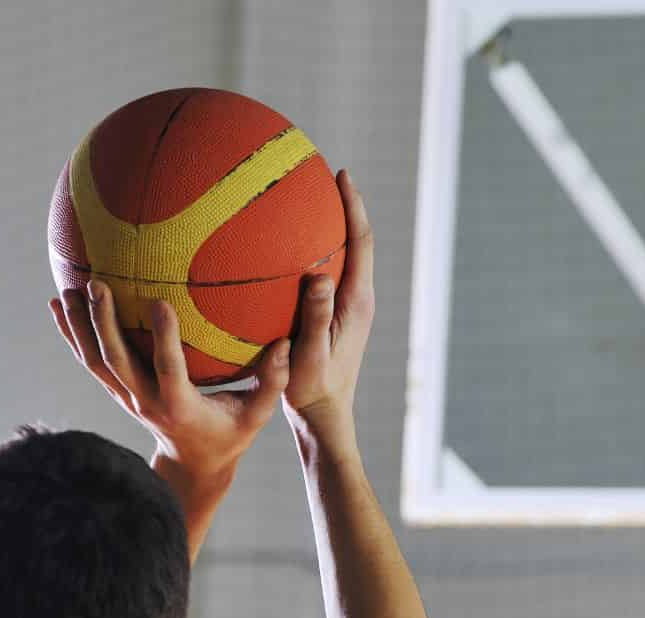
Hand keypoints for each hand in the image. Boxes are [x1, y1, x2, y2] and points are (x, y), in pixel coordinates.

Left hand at [51, 279, 288, 486]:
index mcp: (181, 407)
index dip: (163, 338)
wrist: (192, 465)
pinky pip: (90, 362)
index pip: (169, 370)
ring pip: (96, 362)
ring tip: (70, 288)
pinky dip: (72, 334)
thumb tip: (285, 345)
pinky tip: (58, 303)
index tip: (160, 301)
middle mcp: (146, 402)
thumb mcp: (256, 416)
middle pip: (118, 362)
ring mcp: (127, 398)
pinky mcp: (117, 392)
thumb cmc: (230, 435)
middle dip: (104, 324)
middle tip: (97, 285)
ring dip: (80, 326)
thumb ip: (271, 383)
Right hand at [284, 169, 374, 448]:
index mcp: (358, 301)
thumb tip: (320, 276)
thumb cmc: (314, 389)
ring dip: (330, 228)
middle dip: (343, 206)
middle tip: (323, 175)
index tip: (342, 174)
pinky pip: (327, 274)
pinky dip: (312, 254)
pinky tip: (282, 251)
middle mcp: (358, 298)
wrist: (323, 416)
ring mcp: (348, 307)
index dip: (354, 206)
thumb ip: (317, 316)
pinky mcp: (335, 316)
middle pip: (356, 241)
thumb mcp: (310, 353)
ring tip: (305, 201)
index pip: (362, 242)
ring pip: (342, 256)